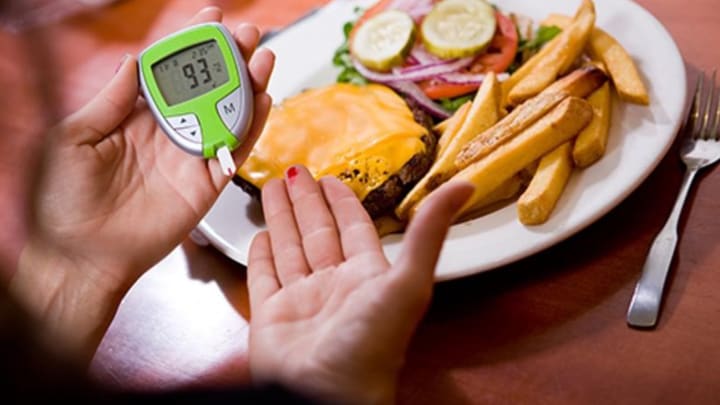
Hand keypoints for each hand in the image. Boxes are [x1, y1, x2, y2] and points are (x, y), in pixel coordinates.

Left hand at [10, 7, 273, 363]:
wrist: (80, 256)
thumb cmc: (64, 202)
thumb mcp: (73, 139)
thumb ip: (109, 100)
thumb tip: (132, 61)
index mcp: (135, 118)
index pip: (170, 74)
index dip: (190, 46)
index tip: (210, 19)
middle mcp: (168, 134)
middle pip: (207, 89)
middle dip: (229, 60)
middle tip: (247, 35)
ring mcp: (190, 159)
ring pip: (228, 115)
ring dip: (248, 86)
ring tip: (262, 58)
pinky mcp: (206, 185)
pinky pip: (235, 151)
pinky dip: (252, 127)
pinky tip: (263, 101)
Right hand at [247, 165, 472, 403]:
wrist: (326, 394)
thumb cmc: (372, 347)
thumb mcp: (409, 281)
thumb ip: (429, 231)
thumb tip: (463, 186)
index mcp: (367, 276)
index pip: (353, 227)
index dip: (342, 202)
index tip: (331, 179)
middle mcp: (334, 285)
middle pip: (318, 231)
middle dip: (306, 200)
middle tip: (295, 171)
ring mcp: (301, 300)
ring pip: (290, 247)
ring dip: (282, 216)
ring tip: (273, 186)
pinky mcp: (271, 316)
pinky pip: (264, 276)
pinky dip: (261, 254)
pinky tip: (260, 234)